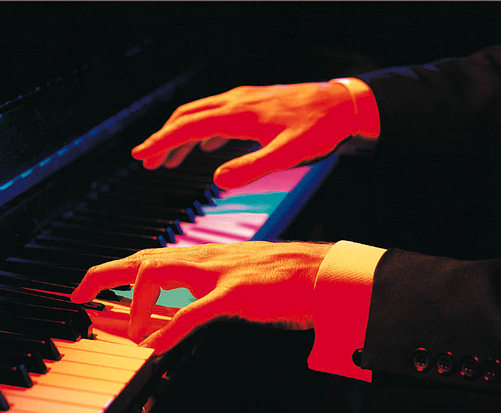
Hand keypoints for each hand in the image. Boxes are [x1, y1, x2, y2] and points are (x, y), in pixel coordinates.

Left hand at [71, 241, 330, 353]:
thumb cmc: (281, 277)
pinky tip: (155, 343)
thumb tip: (176, 311)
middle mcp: (206, 260)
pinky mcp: (238, 293)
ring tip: (116, 325)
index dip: (118, 272)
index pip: (152, 259)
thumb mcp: (236, 279)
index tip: (94, 288)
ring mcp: (220, 274)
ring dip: (134, 304)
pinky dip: (172, 327)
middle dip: (107, 275)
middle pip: (144, 259)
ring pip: (160, 273)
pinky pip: (196, 310)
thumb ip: (205, 290)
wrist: (318, 272)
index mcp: (206, 259)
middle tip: (81, 294)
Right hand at [131, 79, 377, 188]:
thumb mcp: (287, 153)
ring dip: (182, 136)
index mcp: (238, 114)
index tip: (140, 155)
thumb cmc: (318, 129)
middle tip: (148, 161)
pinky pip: (219, 116)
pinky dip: (204, 131)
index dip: (161, 141)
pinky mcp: (254, 104)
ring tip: (170, 159)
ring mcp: (244, 101)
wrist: (342, 105)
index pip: (187, 127)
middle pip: (187, 117)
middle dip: (164, 139)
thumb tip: (217, 180)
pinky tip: (207, 146)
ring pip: (201, 115)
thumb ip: (252, 167)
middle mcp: (236, 102)